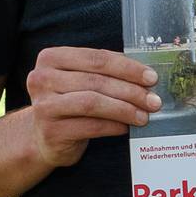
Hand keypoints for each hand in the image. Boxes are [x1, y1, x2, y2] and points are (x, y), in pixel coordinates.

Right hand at [20, 47, 159, 168]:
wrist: (44, 137)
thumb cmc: (70, 103)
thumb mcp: (81, 80)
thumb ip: (106, 72)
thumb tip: (147, 76)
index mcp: (51, 58)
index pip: (97, 58)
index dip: (128, 67)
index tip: (152, 77)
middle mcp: (42, 79)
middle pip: (96, 81)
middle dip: (131, 91)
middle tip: (153, 101)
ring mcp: (43, 106)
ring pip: (93, 103)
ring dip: (124, 109)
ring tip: (144, 116)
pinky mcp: (51, 131)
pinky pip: (90, 126)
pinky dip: (114, 126)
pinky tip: (126, 127)